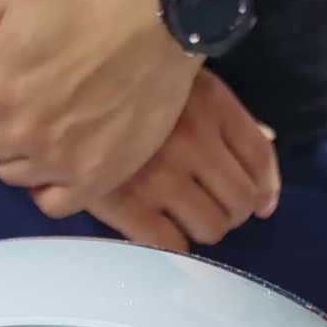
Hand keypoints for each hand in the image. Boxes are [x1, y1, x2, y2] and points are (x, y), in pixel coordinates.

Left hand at [0, 0, 200, 209]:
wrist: (157, 19)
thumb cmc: (83, 0)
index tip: (2, 77)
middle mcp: (21, 132)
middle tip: (30, 97)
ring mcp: (59, 160)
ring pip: (14, 174)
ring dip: (22, 153)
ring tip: (48, 125)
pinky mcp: (95, 177)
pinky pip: (52, 204)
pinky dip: (48, 188)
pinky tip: (58, 164)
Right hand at [85, 69, 281, 249]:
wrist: (57, 84)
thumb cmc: (123, 81)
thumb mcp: (183, 81)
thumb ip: (227, 115)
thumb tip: (269, 147)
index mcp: (209, 103)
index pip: (259, 156)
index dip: (265, 188)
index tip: (258, 202)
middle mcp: (192, 140)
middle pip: (241, 200)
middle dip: (232, 208)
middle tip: (211, 203)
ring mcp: (159, 176)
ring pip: (212, 228)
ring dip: (205, 226)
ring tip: (184, 214)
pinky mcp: (125, 203)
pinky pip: (170, 245)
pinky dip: (174, 243)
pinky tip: (160, 229)